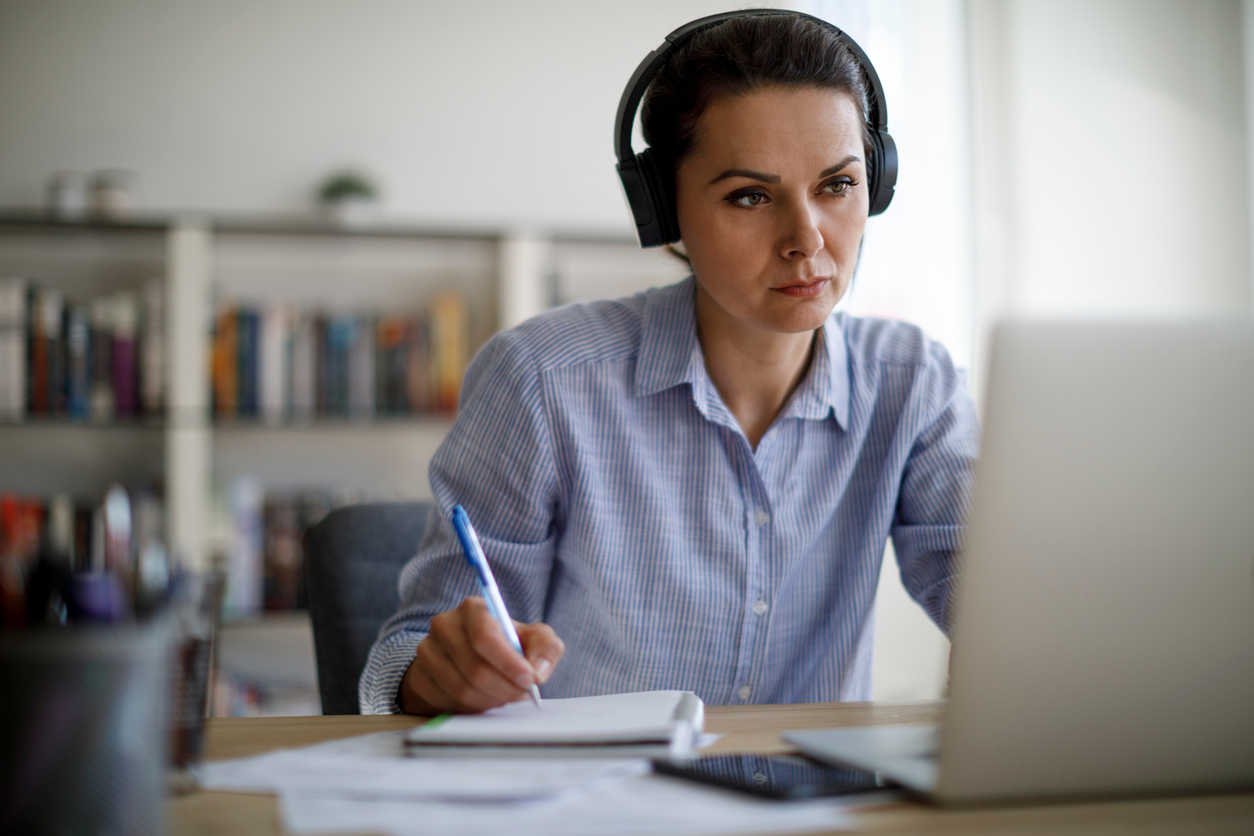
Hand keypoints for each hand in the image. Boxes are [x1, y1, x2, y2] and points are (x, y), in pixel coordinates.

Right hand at [399, 596, 564, 714]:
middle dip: (504, 687)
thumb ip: (546, 648)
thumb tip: (537, 671)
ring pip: (461, 689)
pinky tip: (483, 698)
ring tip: (504, 695)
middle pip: (474, 668)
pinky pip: (447, 702)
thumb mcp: (535, 639)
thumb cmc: (509, 646)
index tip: (529, 680)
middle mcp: (444, 625)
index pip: (484, 637)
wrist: (474, 659)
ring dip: (490, 699)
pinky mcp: (419, 677)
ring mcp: (427, 651)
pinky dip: (472, 707)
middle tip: (521, 694)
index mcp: (473, 609)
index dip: (508, 663)